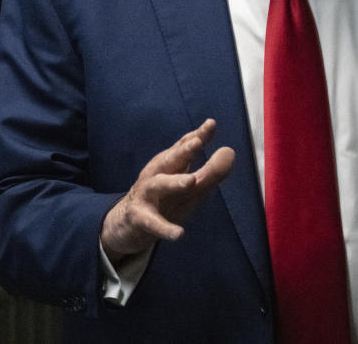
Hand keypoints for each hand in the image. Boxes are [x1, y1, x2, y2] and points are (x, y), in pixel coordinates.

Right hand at [100, 118, 234, 263]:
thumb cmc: (163, 199)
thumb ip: (208, 169)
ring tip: (191, 181)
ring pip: (159, 185)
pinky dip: (165, 228)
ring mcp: (146, 196)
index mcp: (168, 167)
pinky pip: (153, 223)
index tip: (211, 124)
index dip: (198, 135)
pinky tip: (179, 234)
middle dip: (183, 151)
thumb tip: (229, 151)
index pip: (184, 148)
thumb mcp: (187, 186)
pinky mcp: (140, 218)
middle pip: (169, 160)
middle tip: (197, 142)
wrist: (128, 223)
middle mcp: (156, 176)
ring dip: (174, 182)